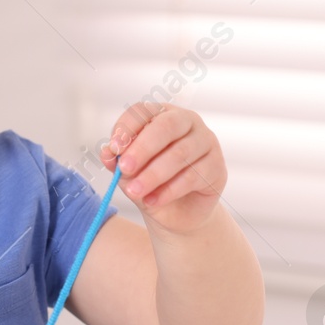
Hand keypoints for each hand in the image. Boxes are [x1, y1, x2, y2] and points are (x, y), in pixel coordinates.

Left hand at [99, 101, 225, 234]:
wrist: (177, 214)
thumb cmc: (151, 183)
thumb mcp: (129, 173)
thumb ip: (117, 161)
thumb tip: (107, 152)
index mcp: (161, 114)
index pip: (143, 110)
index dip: (127, 127)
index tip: (114, 149)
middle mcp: (187, 121)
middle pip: (166, 126)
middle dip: (142, 149)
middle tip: (124, 169)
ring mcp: (206, 141)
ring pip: (180, 153)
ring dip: (153, 175)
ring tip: (135, 192)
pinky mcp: (217, 166)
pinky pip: (193, 176)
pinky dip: (169, 190)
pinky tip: (153, 201)